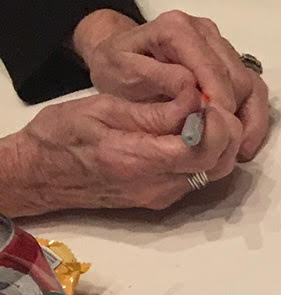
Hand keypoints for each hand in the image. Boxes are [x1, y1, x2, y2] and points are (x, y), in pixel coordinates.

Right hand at [0, 92, 245, 215]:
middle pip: (218, 163)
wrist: (39, 174)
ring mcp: (163, 195)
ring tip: (204, 112)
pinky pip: (200, 175)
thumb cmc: (60, 136)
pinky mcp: (164, 197)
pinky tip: (195, 129)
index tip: (206, 97)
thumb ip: (152, 112)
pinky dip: (208, 152)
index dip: (215, 122)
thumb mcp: (101, 110)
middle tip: (213, 101)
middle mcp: (157, 186)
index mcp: (137, 160)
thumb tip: (194, 101)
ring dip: (221, 141)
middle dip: (226, 130)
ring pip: (215, 172)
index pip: (200, 148)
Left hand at [70, 8, 269, 160]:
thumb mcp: (122, 72)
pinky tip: (242, 142)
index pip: (212, 68)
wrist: (120, 60)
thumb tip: (193, 90)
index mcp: (178, 28)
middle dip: (233, 115)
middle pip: (238, 79)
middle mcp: (206, 32)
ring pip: (251, 86)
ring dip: (246, 119)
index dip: (219, 102)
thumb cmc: (116, 67)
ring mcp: (222, 46)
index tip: (215, 134)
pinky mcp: (233, 62)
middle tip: (223, 147)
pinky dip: (253, 118)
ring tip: (234, 149)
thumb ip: (155, 77)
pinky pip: (255, 91)